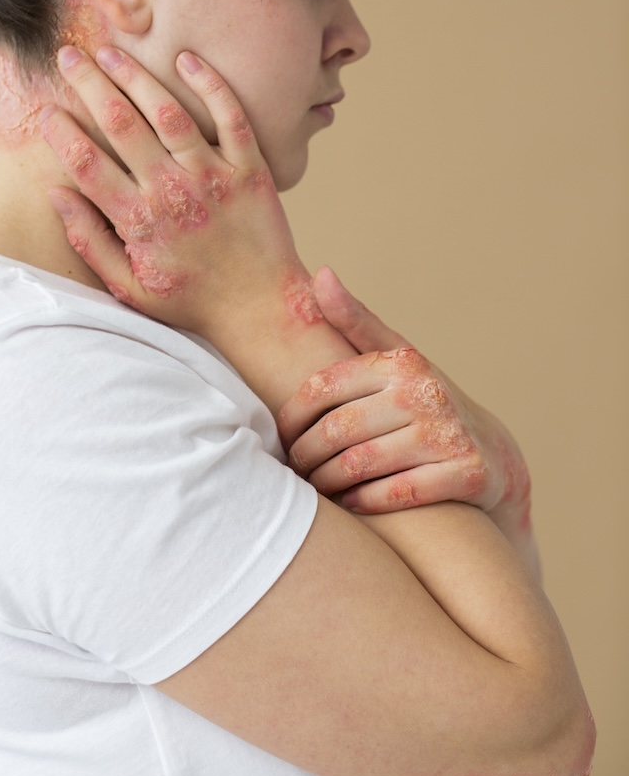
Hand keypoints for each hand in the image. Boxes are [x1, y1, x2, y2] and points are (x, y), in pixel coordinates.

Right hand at [40, 44, 313, 347]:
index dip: (62, 132)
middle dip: (89, 84)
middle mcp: (173, 192)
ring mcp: (214, 177)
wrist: (261, 308)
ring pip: (168, 112)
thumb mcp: (129, 285)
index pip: (87, 164)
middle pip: (121, 124)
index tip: (47, 109)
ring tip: (111, 50)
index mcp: (140, 222)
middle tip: (67, 56)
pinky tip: (186, 58)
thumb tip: (56, 194)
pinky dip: (210, 84)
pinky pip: (231, 116)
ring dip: (136, 76)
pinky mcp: (251, 169)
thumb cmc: (191, 300)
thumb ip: (90, 240)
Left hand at [278, 267, 531, 519]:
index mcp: (401, 361)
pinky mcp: (464, 474)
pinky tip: (349, 502)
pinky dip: (363, 501)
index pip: (322, 388)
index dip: (291, 416)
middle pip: (336, 430)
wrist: (494, 452)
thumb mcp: (396, 357)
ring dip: (327, 482)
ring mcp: (446, 434)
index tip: (281, 435)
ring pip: (359, 465)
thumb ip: (354, 321)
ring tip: (315, 485)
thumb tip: (321, 273)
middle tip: (294, 468)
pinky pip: (393, 494)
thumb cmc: (424, 401)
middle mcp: (424, 392)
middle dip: (305, 455)